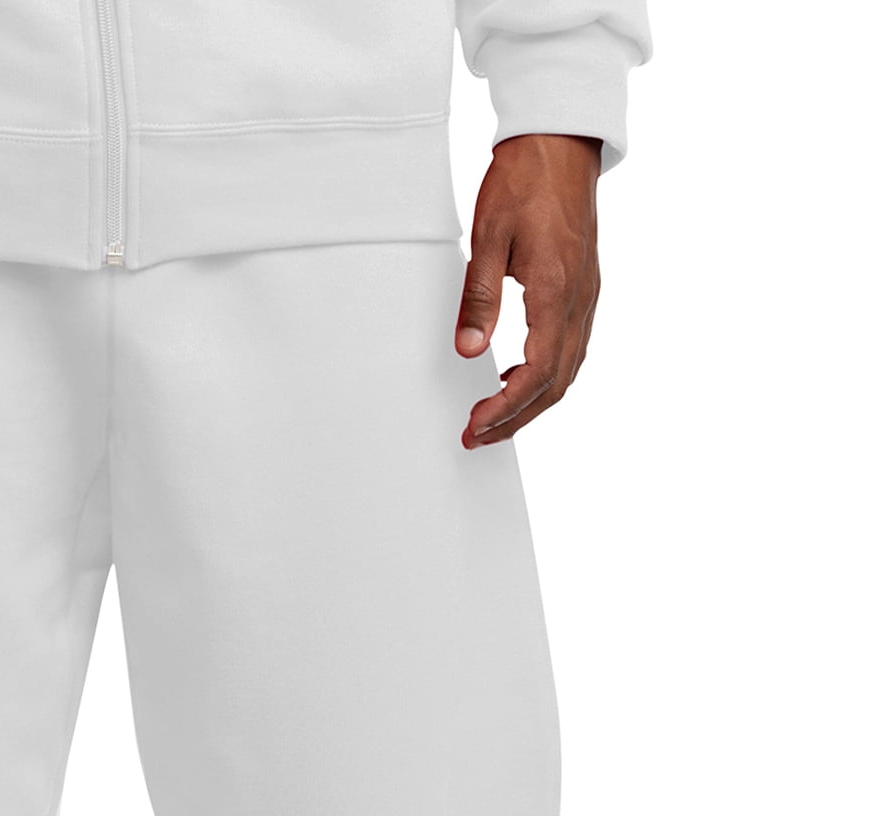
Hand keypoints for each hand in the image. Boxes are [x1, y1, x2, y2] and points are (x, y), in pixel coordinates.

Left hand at [455, 133, 601, 449]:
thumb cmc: (525, 178)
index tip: (476, 426)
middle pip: (556, 384)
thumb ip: (479, 297)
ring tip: (494, 417)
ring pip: (568, 369)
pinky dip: (546, 374)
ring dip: (532, 401)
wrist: (561, 139)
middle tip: (478, 436)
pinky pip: (572, 347)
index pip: (536, 373)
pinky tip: (516, 375)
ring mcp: (587, 294)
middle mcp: (580, 299)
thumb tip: (468, 349)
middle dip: (517, 419)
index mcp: (556, 290)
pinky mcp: (584, 287)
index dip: (506, 409)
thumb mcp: (489, 236)